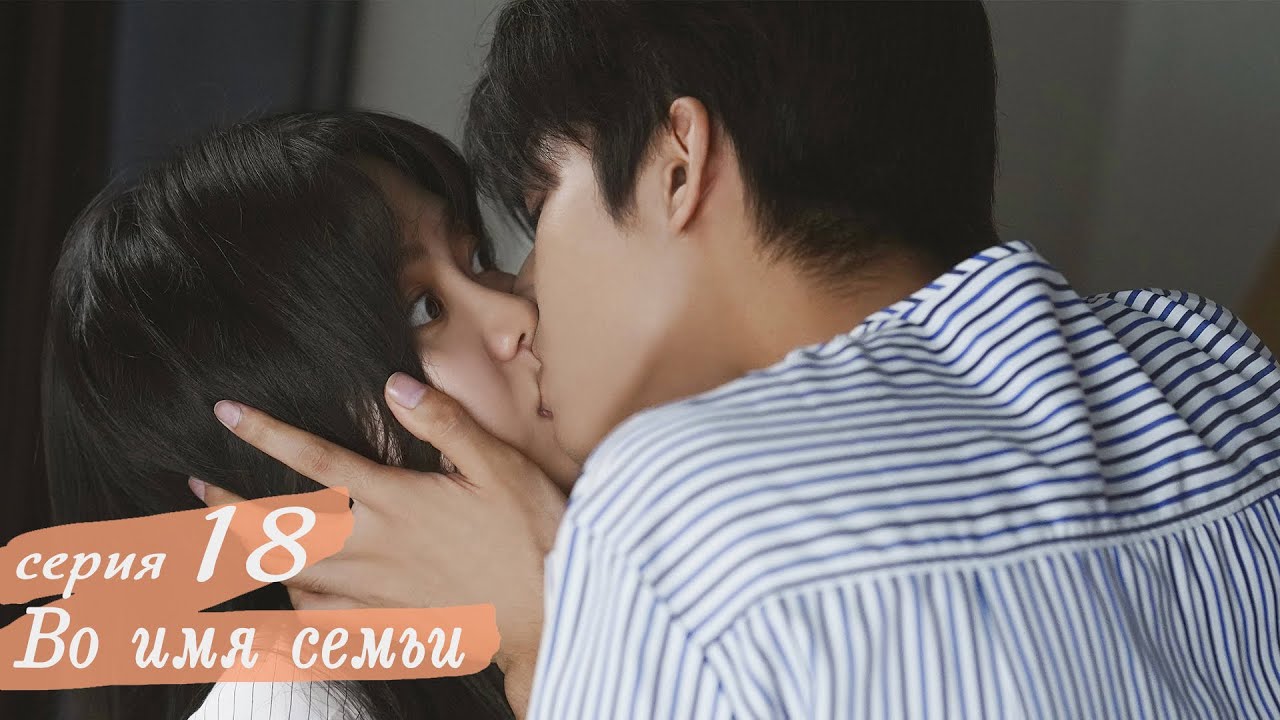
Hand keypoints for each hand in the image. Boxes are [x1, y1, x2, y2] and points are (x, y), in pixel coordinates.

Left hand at [193, 372, 565, 709]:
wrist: (551, 612)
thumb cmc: (532, 534)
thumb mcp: (498, 464)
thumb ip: (444, 423)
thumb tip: (393, 385)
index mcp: (398, 501)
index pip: (316, 460)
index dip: (265, 434)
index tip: (226, 414)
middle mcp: (376, 548)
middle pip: (282, 529)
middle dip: (230, 508)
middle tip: (197, 490)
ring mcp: (378, 593)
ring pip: (292, 578)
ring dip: (253, 557)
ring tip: (225, 541)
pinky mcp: (390, 627)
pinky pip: (322, 626)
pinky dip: (293, 611)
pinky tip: (287, 597)